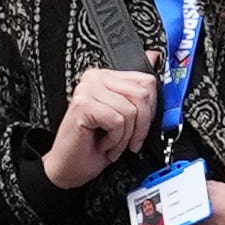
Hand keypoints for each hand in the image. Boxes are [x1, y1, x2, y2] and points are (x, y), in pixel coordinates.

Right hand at [43, 65, 164, 191]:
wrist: (69, 167)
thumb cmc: (93, 145)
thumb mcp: (124, 117)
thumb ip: (138, 90)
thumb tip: (155, 57)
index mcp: (105, 76)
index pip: (146, 81)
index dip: (150, 109)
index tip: (141, 126)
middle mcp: (94, 78)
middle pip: (142, 95)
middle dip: (140, 126)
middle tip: (128, 140)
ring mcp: (87, 90)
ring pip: (131, 110)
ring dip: (125, 136)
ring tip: (112, 143)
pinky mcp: (83, 105)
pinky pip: (118, 121)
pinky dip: (115, 140)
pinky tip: (102, 143)